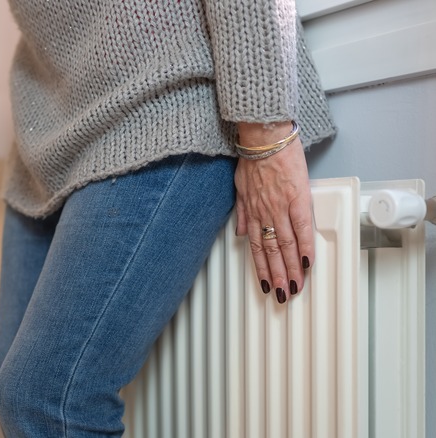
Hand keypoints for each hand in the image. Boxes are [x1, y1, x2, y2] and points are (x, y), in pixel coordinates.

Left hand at [234, 122, 313, 303]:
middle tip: (281, 295)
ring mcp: (280, 208)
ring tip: (294, 287)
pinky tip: (307, 262)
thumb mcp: (239, 187)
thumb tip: (239, 231)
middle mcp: (264, 214)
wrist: (264, 138)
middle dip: (276, 276)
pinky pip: (301, 228)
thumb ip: (241, 211)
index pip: (255, 246)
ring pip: (284, 245)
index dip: (260, 268)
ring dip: (290, 269)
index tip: (265, 284)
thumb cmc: (253, 158)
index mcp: (251, 211)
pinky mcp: (297, 199)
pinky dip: (304, 246)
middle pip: (270, 252)